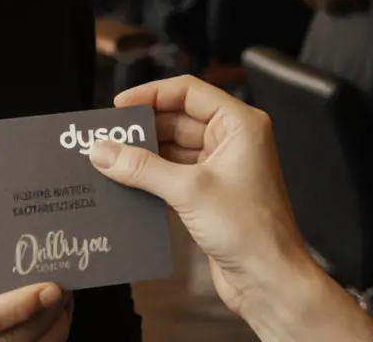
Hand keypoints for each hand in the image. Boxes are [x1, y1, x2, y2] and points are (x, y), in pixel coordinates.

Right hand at [86, 76, 311, 315]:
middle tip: (106, 137)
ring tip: (108, 160)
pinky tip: (125, 184)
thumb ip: (141, 168)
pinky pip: (174, 176)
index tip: (119, 106)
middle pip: (178, 120)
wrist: (270, 281)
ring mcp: (221, 169)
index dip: (151, 94)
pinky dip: (151, 179)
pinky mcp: (210, 195)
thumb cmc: (250, 231)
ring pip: (173, 150)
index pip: (188, 92)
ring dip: (144, 157)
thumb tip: (103, 150)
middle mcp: (232, 141)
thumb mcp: (188, 191)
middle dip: (143, 130)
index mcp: (239, 125)